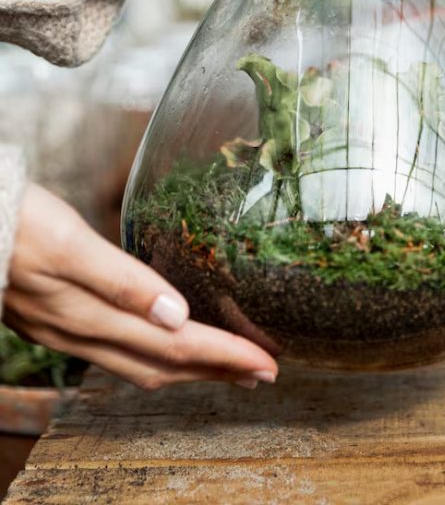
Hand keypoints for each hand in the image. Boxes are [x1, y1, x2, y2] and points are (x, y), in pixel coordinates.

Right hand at [3, 185, 277, 390]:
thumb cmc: (16, 224)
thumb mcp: (71, 245)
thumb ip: (122, 282)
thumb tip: (177, 318)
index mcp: (93, 317)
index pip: (176, 346)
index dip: (225, 357)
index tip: (266, 364)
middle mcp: (82, 333)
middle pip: (163, 364)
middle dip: (215, 370)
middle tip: (260, 372)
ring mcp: (67, 330)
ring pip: (140, 363)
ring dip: (187, 367)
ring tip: (224, 365)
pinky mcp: (56, 318)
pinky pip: (117, 351)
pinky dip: (153, 353)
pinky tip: (162, 340)